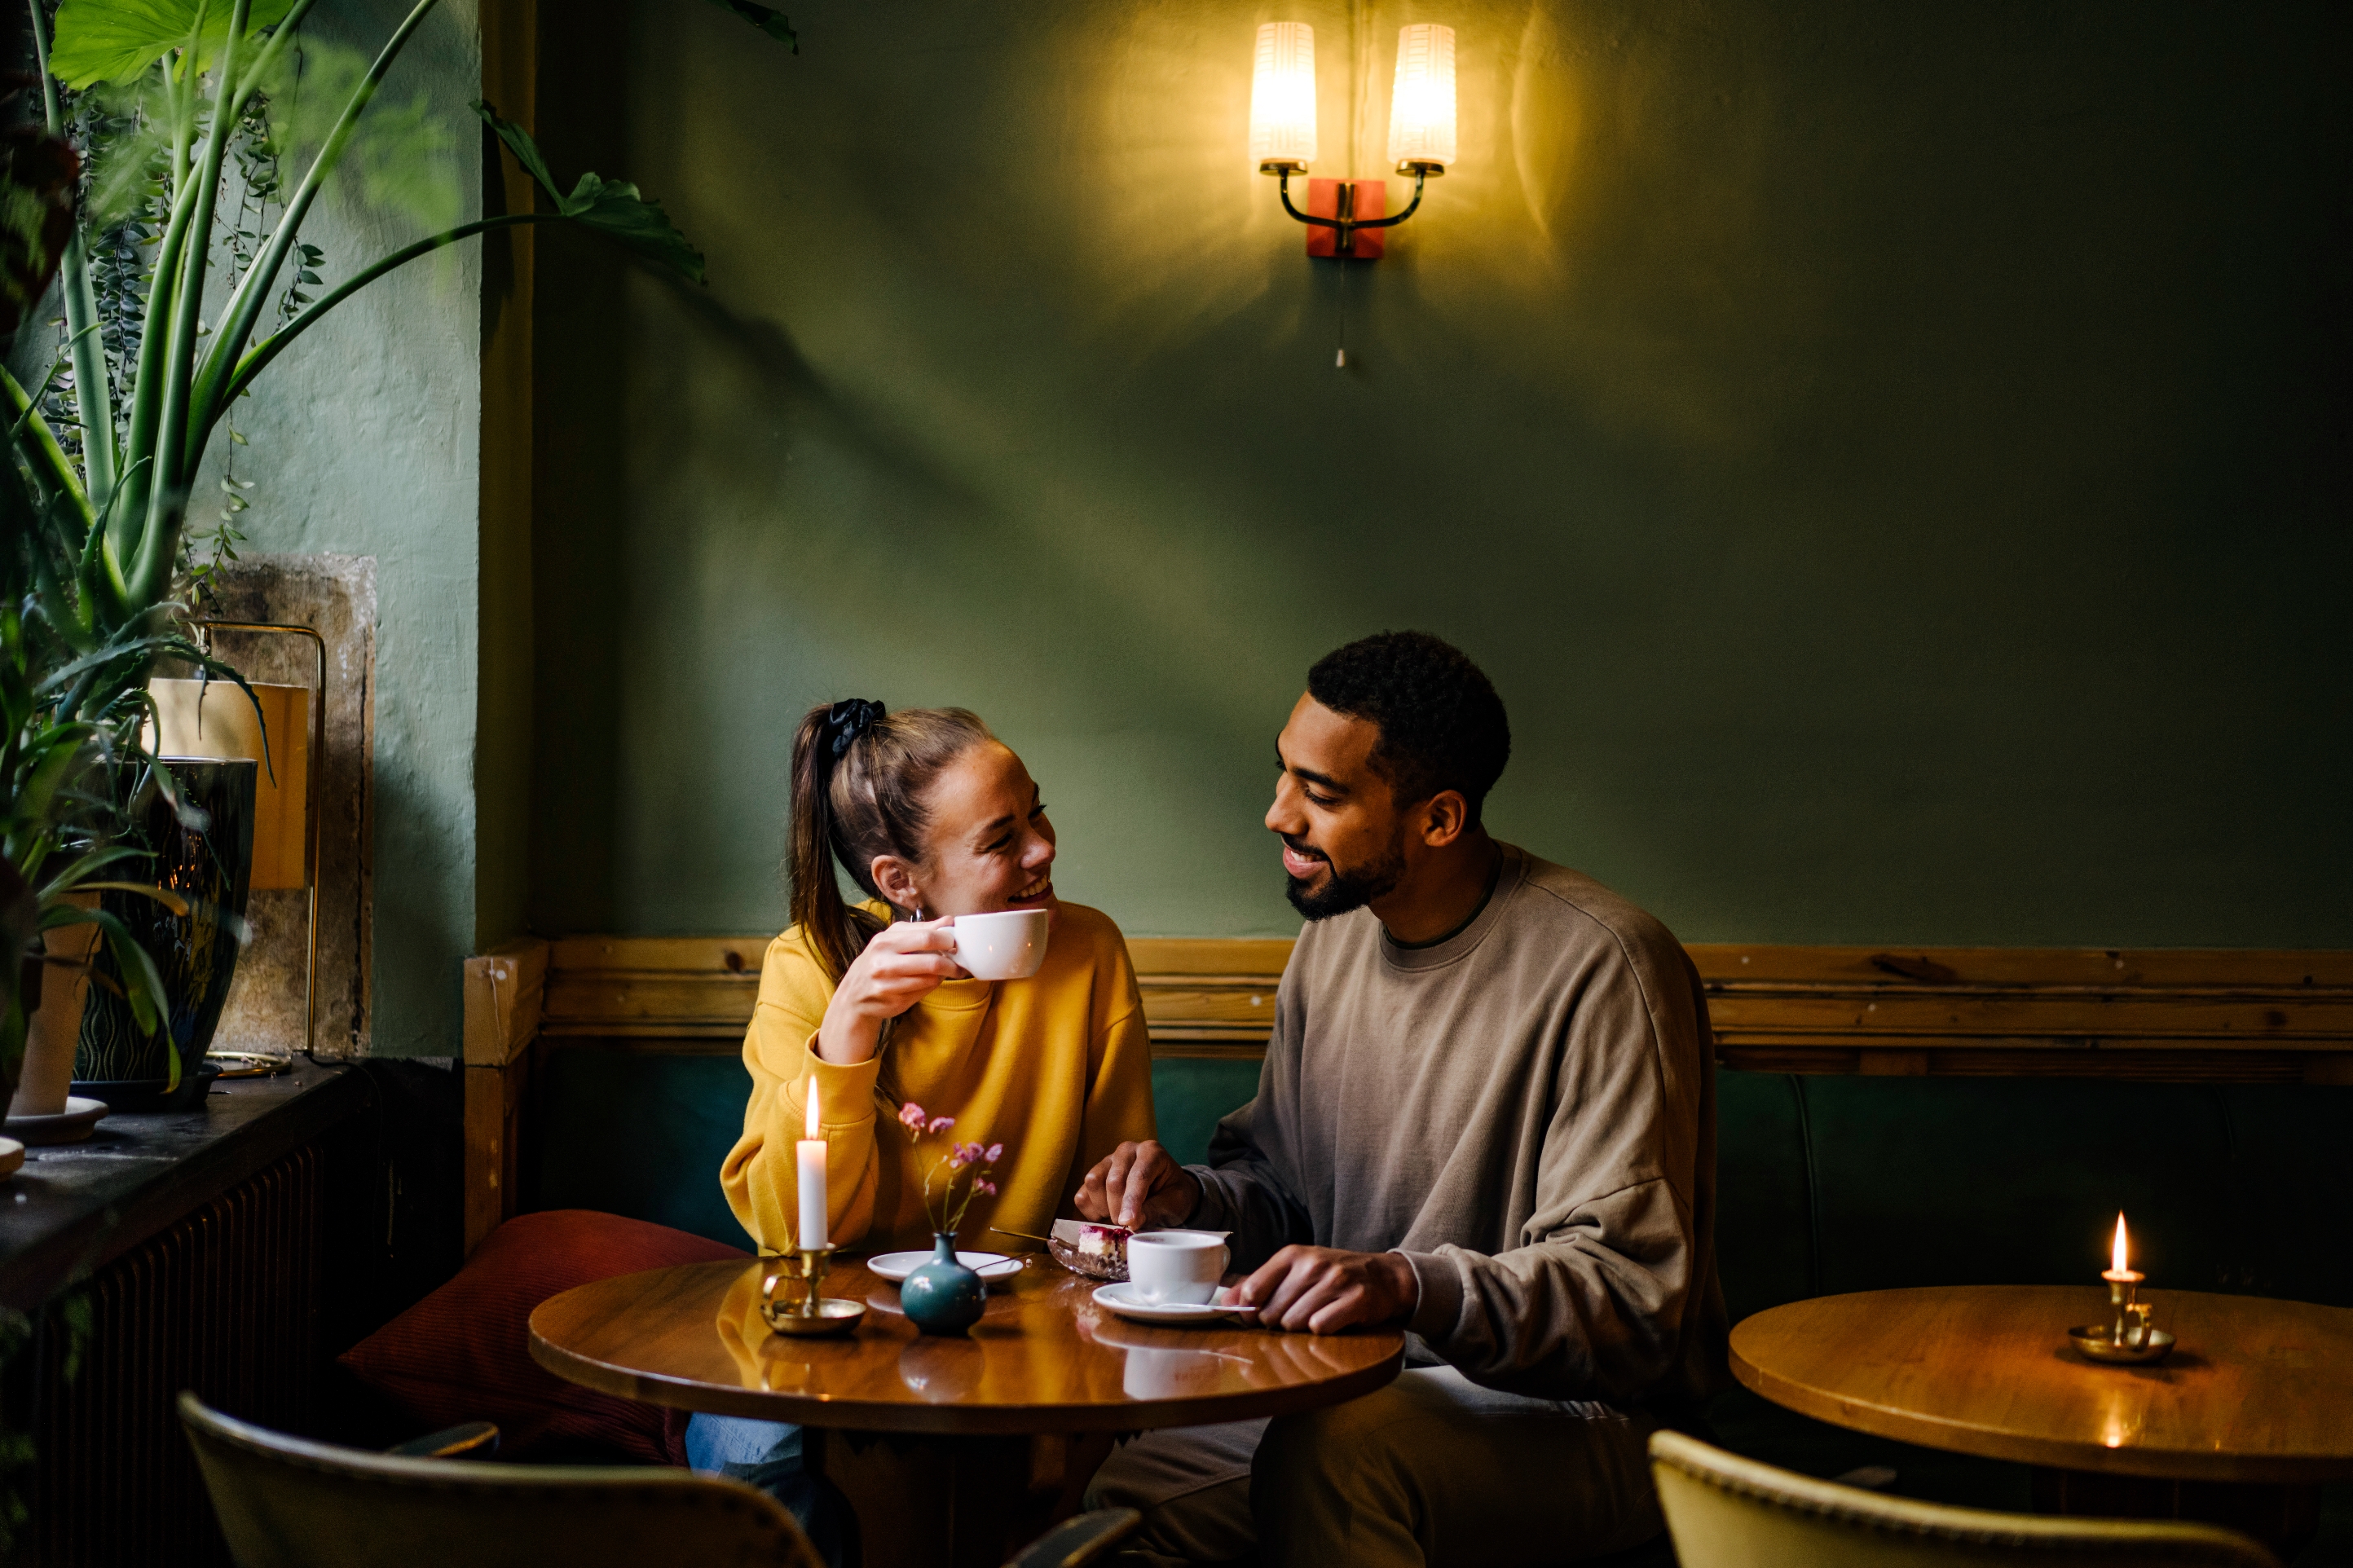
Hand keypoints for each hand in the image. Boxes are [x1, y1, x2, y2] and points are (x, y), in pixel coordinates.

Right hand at [816, 918, 963, 1064]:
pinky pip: (924, 992)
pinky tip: (929, 981)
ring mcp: (888, 985)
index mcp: (884, 942)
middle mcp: (883, 963)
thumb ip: (921, 930)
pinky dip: (932, 986)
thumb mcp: (892, 939)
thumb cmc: (878, 961)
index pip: (926, 937)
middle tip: (958, 963)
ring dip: (943, 976)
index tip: (955, 943)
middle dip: (951, 963)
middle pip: (932, 961)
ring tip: (945, 972)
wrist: (854, 995)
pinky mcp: (894, 1002)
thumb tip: (949, 921)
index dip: (947, 940)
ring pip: (931, 979)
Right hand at [1075, 1140, 1199, 1229]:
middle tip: (1128, 1224)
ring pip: (1094, 1183)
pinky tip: (1107, 1215)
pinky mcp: (1094, 1176)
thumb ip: (1154, 1211)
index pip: (1138, 1175)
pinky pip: (1082, 1195)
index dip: (1132, 1201)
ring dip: (1104, 1207)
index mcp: (1151, 1152)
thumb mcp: (1173, 1205)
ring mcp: (1107, 1161)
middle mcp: (1127, 1151)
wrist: (1166, 1192)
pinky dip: (1091, 1210)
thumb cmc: (1172, 1196)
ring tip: (1119, 1216)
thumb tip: (1131, 1222)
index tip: (1128, 1222)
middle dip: (1119, 1208)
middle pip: (1113, 1180)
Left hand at [1229, 1246, 1418, 1334]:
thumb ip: (1259, 1284)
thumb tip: (1226, 1302)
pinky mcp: (1355, 1300)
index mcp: (1292, 1255)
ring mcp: (1335, 1281)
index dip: (1251, 1310)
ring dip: (1301, 1329)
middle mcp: (1312, 1264)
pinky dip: (1323, 1331)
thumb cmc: (1333, 1275)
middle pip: (1272, 1313)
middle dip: (1279, 1322)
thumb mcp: (1296, 1271)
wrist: (1384, 1276)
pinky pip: (1321, 1327)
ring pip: (1294, 1323)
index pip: (1253, 1289)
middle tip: (1297, 1314)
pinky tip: (1332, 1320)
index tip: (1260, 1314)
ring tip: (1315, 1317)